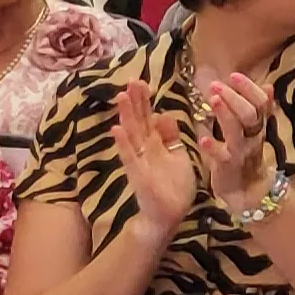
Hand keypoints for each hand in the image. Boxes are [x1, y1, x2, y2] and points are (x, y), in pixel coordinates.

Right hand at [111, 81, 198, 234]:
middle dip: (135, 102)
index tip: (141, 81)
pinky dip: (123, 144)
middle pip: (138, 121)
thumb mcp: (177, 156)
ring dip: (126, 116)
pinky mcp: (138, 175)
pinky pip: (130, 158)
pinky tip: (116, 130)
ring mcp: (140, 161)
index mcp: (155, 144)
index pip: (147, 118)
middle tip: (131, 80)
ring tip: (122, 97)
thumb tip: (163, 114)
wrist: (169, 215)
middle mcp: (145, 150)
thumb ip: (170, 136)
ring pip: (132, 135)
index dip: (144, 101)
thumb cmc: (173, 186)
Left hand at [192, 69, 276, 217]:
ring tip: (213, 100)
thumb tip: (268, 86)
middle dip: (234, 97)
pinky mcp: (228, 167)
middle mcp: (252, 136)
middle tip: (216, 84)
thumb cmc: (246, 156)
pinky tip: (203, 138)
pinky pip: (222, 156)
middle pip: (250, 114)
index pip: (261, 103)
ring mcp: (241, 151)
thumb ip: (259, 110)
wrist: (247, 191)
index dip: (249, 88)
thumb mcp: (255, 131)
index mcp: (258, 126)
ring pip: (237, 131)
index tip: (234, 75)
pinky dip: (213, 147)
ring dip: (225, 114)